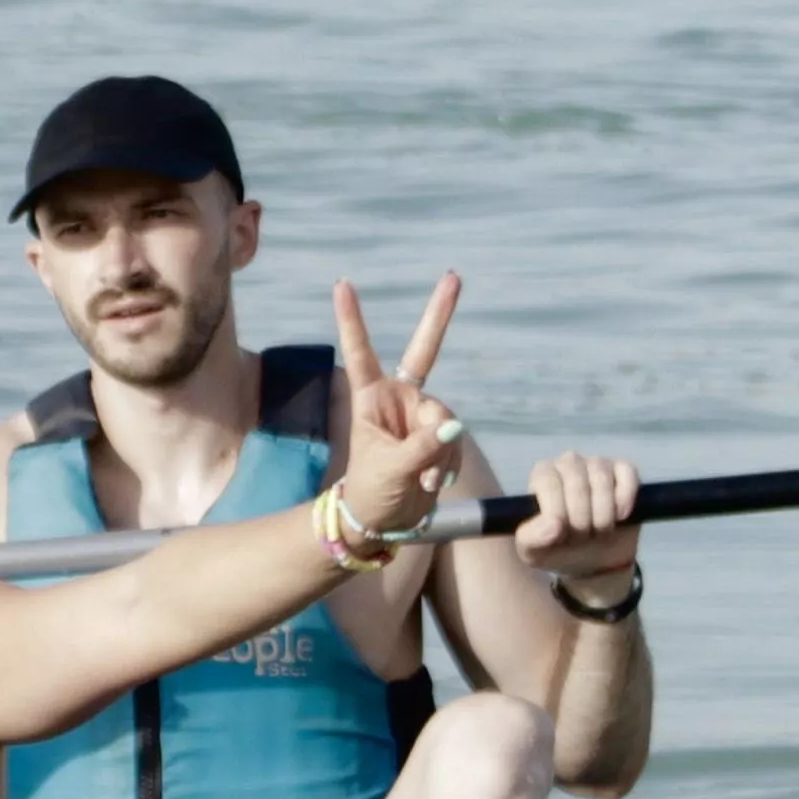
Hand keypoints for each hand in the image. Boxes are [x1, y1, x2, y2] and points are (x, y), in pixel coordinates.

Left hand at [327, 273, 468, 540]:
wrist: (383, 521)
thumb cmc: (371, 492)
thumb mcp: (391, 468)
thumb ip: (423, 446)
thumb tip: (455, 424)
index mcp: (371, 398)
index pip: (361, 351)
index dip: (352, 319)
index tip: (342, 284)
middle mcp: (398, 398)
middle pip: (425, 350)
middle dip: (439, 313)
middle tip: (454, 276)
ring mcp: (421, 414)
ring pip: (447, 416)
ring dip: (442, 450)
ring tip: (424, 479)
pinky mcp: (439, 434)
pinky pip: (456, 439)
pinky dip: (449, 462)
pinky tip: (434, 481)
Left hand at [510, 448, 639, 585]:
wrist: (594, 561)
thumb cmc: (558, 549)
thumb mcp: (533, 552)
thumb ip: (531, 539)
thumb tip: (554, 524)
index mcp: (542, 475)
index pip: (548, 483)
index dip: (558, 514)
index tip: (562, 536)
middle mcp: (568, 463)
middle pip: (577, 484)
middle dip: (581, 521)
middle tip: (582, 538)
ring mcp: (597, 464)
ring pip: (602, 480)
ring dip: (603, 516)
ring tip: (599, 531)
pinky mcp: (623, 470)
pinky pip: (627, 473)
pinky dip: (625, 499)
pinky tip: (620, 517)